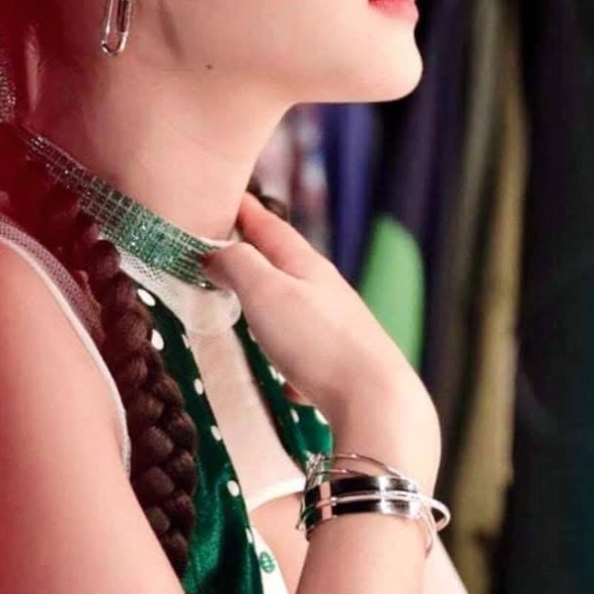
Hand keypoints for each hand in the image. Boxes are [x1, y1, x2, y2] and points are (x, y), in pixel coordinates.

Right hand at [203, 191, 439, 457]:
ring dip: (270, 300)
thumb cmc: (318, 342)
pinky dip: (290, 359)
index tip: (226, 195)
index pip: (269, 227)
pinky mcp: (340, 367)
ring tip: (249, 304)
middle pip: (286, 263)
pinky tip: (286, 382)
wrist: (376, 399)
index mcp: (306, 266)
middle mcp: (325, 291)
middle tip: (230, 245)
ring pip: (297, 306)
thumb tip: (217, 252)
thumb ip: (238, 265)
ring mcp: (336, 328)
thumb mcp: (266, 292)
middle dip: (256, 253)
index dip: (245, 210)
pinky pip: (307, 356)